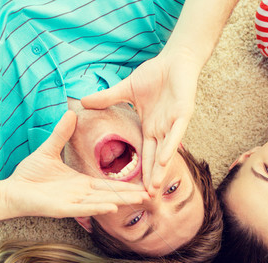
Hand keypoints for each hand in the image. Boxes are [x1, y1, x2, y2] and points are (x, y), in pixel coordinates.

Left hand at [5, 111, 148, 217]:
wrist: (11, 190)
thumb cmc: (29, 175)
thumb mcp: (48, 151)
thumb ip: (61, 135)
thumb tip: (71, 113)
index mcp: (81, 183)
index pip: (108, 184)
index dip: (125, 184)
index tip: (143, 182)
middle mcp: (80, 195)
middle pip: (111, 194)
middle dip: (130, 194)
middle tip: (151, 194)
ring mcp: (72, 204)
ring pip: (101, 202)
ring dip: (120, 201)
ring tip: (139, 199)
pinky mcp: (61, 209)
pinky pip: (82, 209)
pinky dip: (97, 208)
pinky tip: (111, 207)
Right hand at [82, 49, 200, 193]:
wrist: (175, 60)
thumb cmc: (155, 74)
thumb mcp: (126, 89)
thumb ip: (107, 98)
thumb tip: (83, 102)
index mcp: (150, 128)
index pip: (144, 155)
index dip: (140, 171)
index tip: (132, 189)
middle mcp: (163, 131)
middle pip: (155, 159)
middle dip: (150, 178)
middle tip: (145, 198)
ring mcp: (174, 124)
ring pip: (166, 151)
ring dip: (160, 169)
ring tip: (154, 187)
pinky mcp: (184, 114)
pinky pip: (176, 133)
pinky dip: (170, 146)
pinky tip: (164, 160)